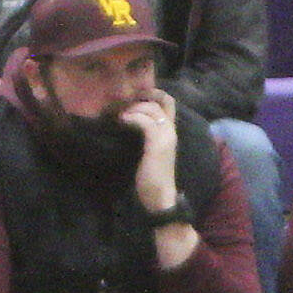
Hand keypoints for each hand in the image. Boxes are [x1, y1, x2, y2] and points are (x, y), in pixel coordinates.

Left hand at [126, 90, 179, 211]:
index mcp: (170, 132)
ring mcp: (166, 137)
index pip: (169, 103)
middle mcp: (171, 131)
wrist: (160, 199)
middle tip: (126, 100)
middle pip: (164, 100)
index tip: (135, 95)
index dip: (154, 93)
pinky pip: (145, 122)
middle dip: (143, 96)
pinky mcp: (158, 144)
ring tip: (121, 114)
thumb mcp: (148, 151)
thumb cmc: (151, 179)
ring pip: (152, 109)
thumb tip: (126, 119)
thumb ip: (144, 135)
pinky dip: (132, 118)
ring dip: (134, 108)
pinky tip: (122, 121)